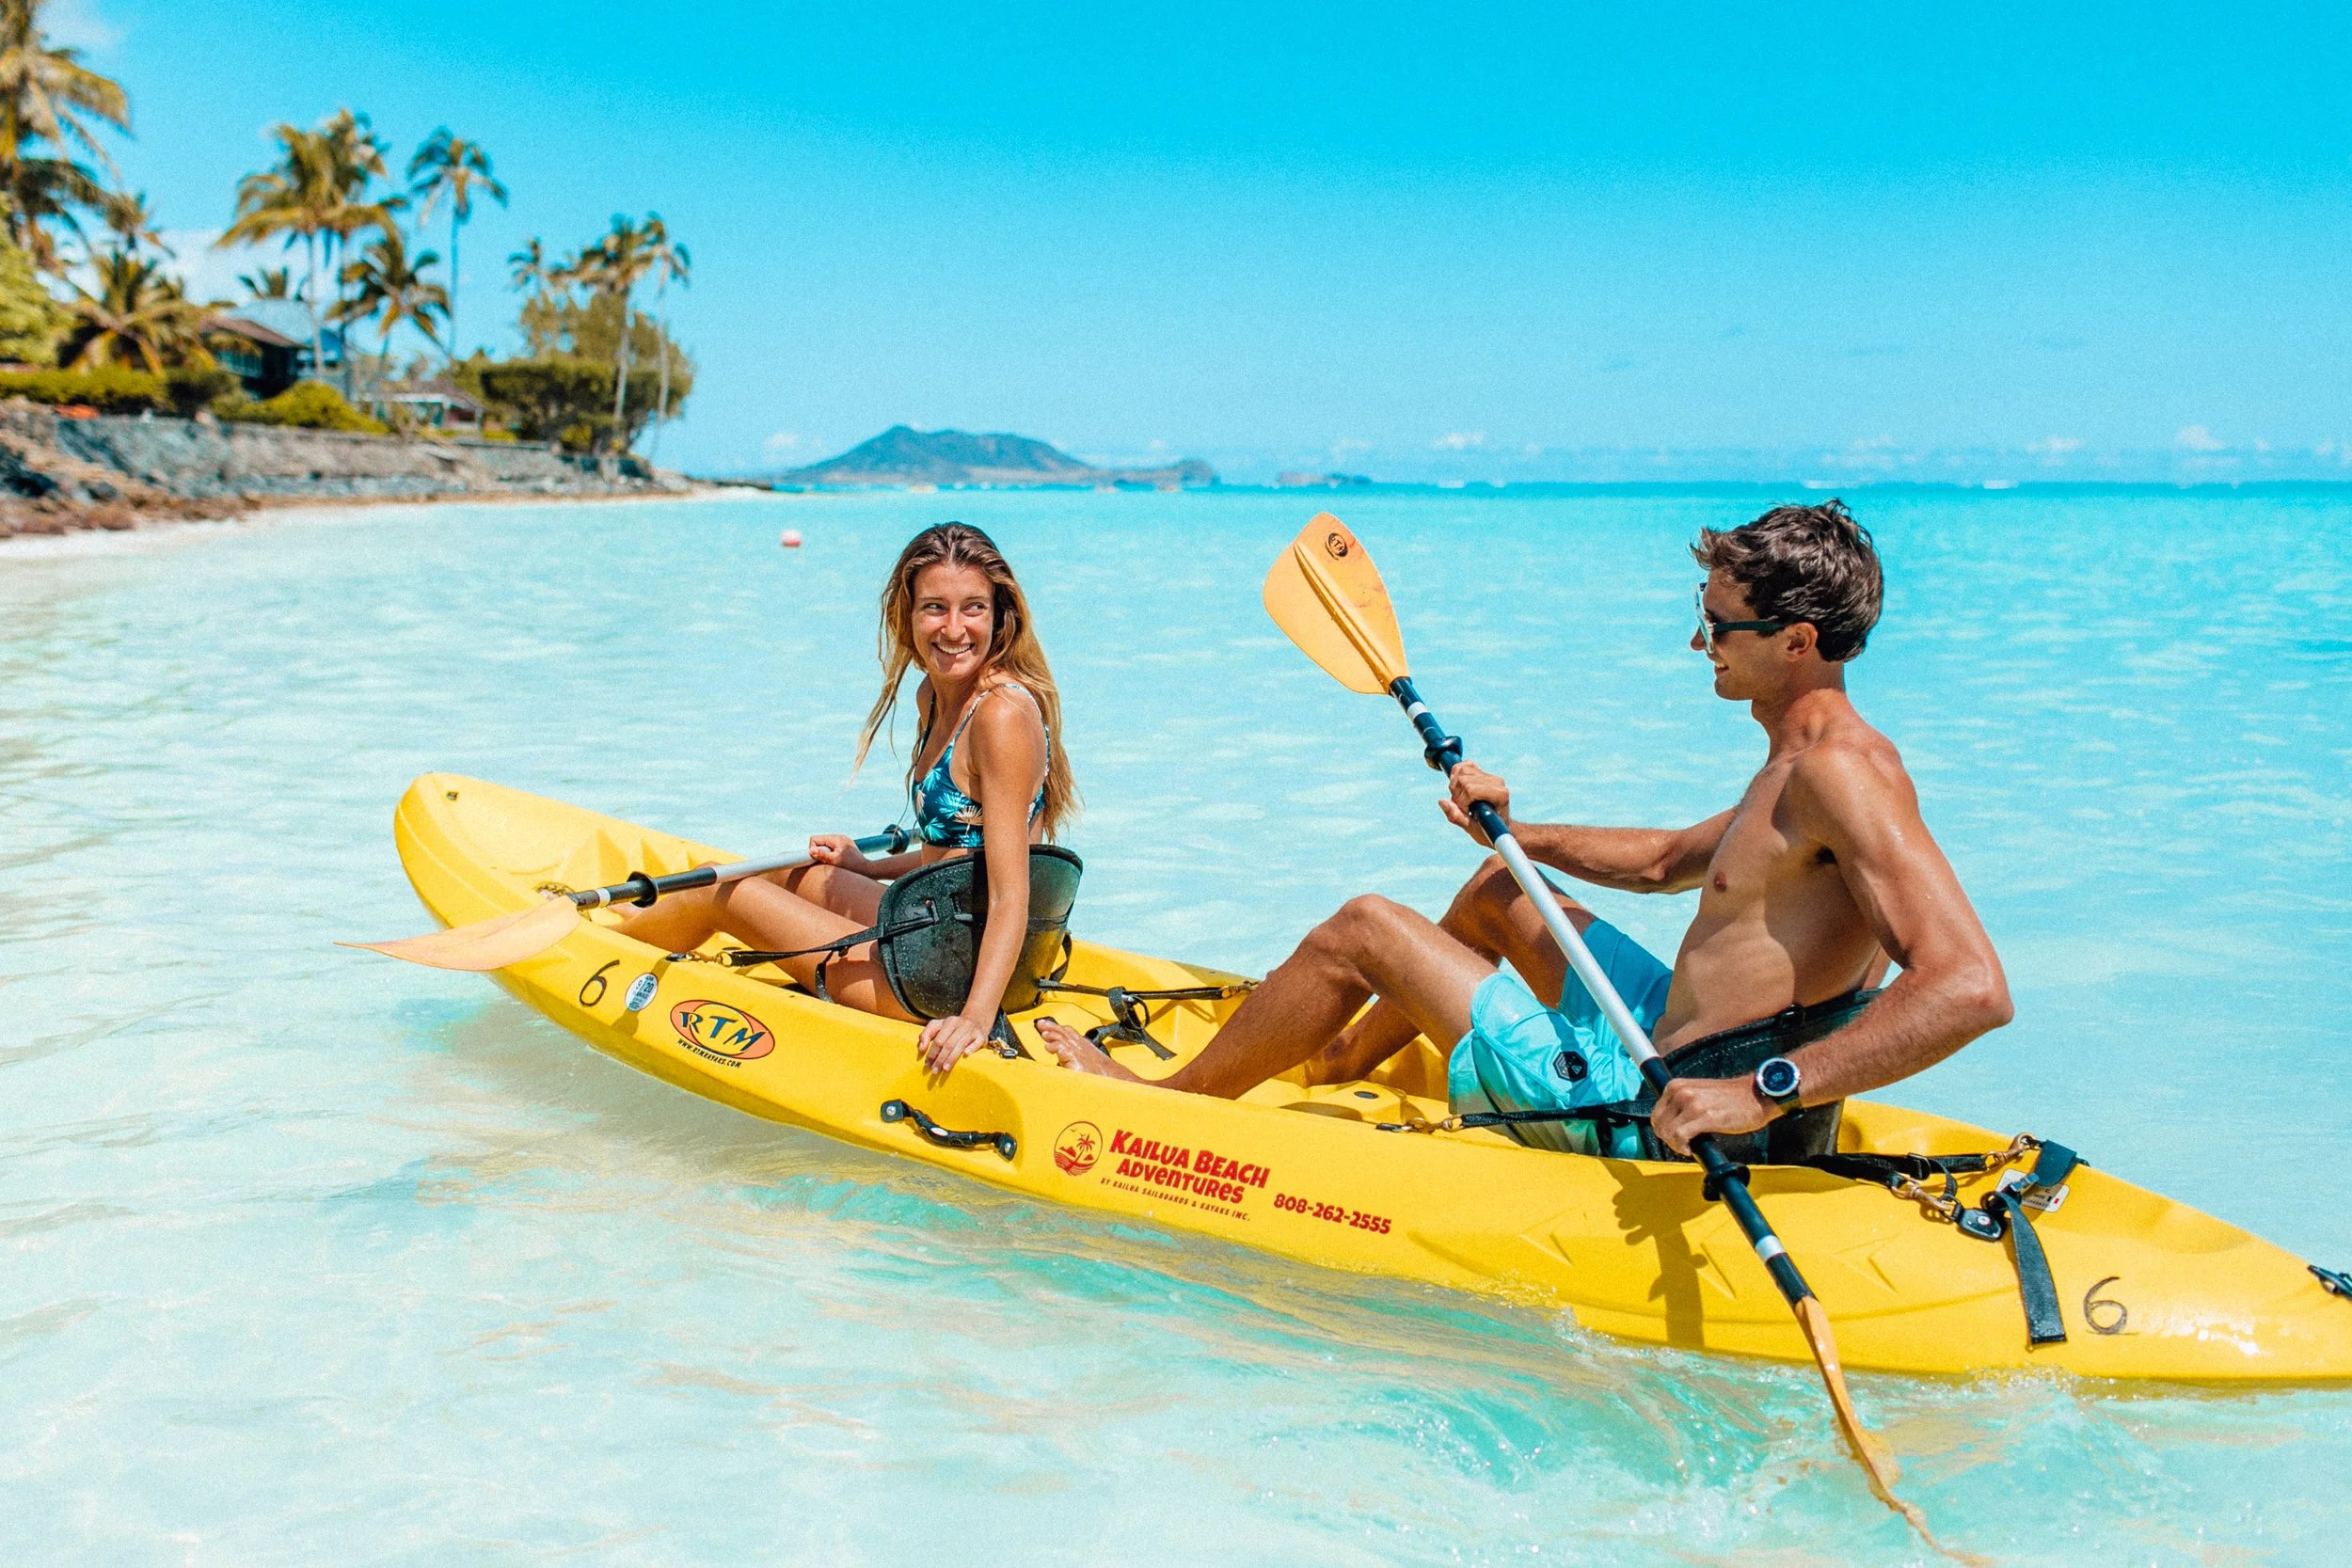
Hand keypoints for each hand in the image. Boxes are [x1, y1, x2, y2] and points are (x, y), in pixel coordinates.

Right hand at [807, 833, 874, 877]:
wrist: (867, 870)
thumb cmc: (851, 866)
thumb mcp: (835, 861)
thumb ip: (822, 855)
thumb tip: (810, 850)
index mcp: (836, 838)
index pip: (815, 839)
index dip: (813, 849)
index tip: (818, 859)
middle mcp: (839, 837)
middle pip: (820, 842)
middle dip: (820, 852)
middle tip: (826, 862)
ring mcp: (842, 842)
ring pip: (826, 846)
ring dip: (825, 855)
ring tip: (833, 863)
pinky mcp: (845, 847)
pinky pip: (832, 849)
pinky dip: (831, 856)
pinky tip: (838, 862)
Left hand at [917, 1013, 990, 1074]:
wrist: (977, 1020)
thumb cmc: (954, 1027)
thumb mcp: (939, 1025)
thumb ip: (926, 1034)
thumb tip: (921, 1049)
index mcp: (950, 1022)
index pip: (939, 1039)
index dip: (932, 1052)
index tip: (927, 1064)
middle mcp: (962, 1025)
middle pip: (949, 1044)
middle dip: (940, 1058)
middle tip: (935, 1070)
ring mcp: (973, 1030)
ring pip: (960, 1045)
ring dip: (952, 1058)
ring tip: (945, 1069)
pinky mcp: (982, 1036)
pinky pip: (976, 1043)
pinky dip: (971, 1049)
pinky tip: (965, 1055)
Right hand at [1439, 762, 1511, 845]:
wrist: (1498, 827)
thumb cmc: (1487, 831)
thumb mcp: (1472, 829)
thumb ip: (1457, 817)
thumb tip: (1442, 801)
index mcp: (1500, 795)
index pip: (1470, 789)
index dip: (1461, 802)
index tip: (1466, 813)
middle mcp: (1497, 781)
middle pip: (1464, 779)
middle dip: (1457, 795)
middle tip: (1462, 808)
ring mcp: (1490, 776)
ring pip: (1462, 770)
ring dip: (1454, 786)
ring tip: (1461, 800)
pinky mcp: (1483, 773)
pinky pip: (1464, 765)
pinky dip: (1456, 775)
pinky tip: (1459, 789)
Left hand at [1649, 1075, 1774, 1156]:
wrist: (1757, 1095)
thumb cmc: (1731, 1098)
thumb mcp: (1698, 1093)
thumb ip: (1682, 1104)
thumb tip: (1670, 1126)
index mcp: (1676, 1086)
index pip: (1656, 1115)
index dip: (1664, 1131)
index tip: (1676, 1137)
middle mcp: (1681, 1092)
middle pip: (1659, 1125)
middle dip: (1669, 1140)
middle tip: (1684, 1145)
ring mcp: (1692, 1103)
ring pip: (1667, 1132)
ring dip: (1675, 1145)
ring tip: (1689, 1146)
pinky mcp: (1705, 1116)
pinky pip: (1680, 1137)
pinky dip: (1682, 1147)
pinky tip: (1691, 1149)